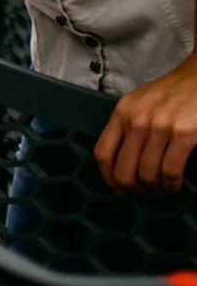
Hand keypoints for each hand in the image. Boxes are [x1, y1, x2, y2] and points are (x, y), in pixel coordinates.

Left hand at [95, 51, 196, 192]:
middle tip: (143, 192)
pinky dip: (171, 184)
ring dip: (154, 188)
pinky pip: (170, 170)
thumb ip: (126, 126)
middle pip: (123, 169)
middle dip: (132, 188)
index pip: (103, 153)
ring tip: (160, 188)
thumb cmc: (170, 93)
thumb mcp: (138, 103)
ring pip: (147, 174)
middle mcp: (136, 121)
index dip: (107, 177)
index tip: (116, 188)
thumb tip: (119, 161)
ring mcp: (160, 127)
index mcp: (121, 113)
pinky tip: (173, 184)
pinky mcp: (184, 134)